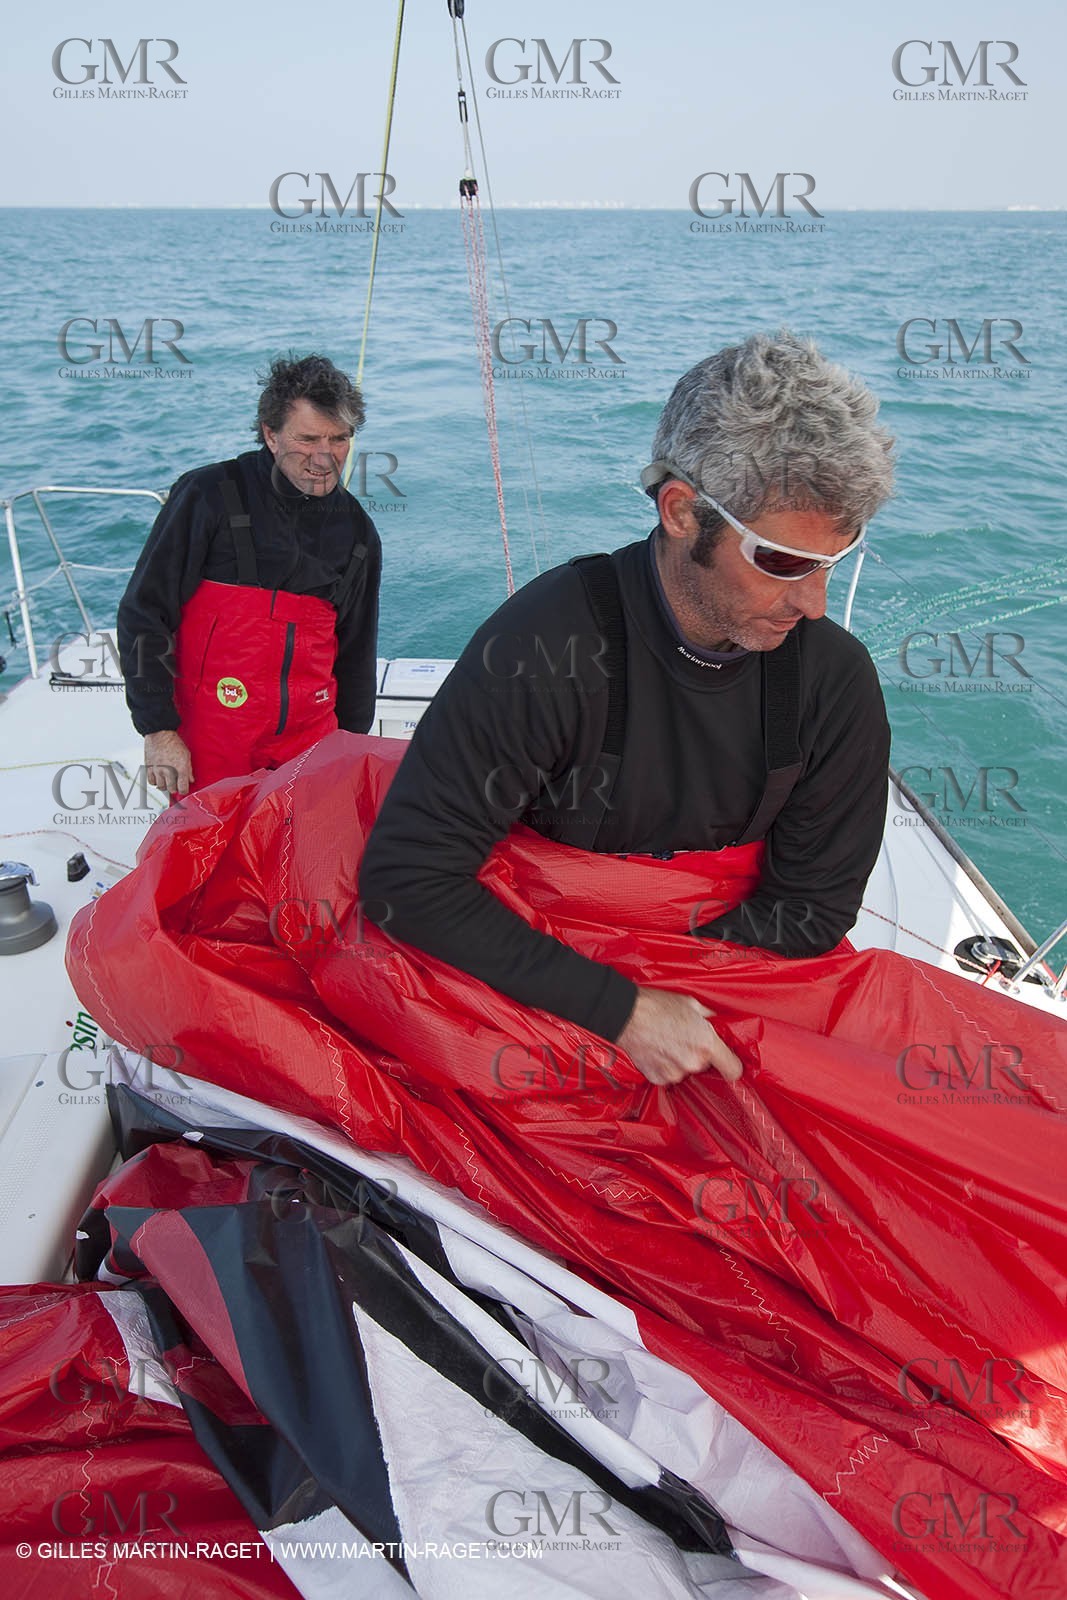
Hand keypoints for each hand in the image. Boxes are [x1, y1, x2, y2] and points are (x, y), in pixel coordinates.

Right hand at [144, 730, 193, 795]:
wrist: (159, 734)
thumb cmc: (173, 742)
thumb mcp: (186, 755)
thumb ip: (189, 770)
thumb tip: (190, 780)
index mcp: (180, 769)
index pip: (183, 789)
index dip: (184, 790)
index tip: (183, 788)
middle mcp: (168, 771)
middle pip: (172, 789)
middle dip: (175, 788)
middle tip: (176, 783)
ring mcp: (158, 770)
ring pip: (161, 787)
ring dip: (165, 785)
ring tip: (167, 780)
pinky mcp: (149, 768)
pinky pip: (151, 782)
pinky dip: (155, 781)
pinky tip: (158, 777)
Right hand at [617, 987, 741, 1086]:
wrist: (624, 1015)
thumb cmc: (657, 1005)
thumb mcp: (691, 1004)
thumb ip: (709, 1018)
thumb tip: (718, 1022)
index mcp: (706, 1044)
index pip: (733, 1070)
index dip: (731, 1065)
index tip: (726, 1061)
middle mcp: (693, 1063)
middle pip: (705, 1066)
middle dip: (698, 1054)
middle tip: (684, 1037)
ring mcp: (674, 1073)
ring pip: (685, 1070)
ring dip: (679, 1060)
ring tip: (666, 1041)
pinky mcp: (657, 1079)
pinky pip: (668, 1074)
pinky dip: (664, 1065)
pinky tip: (656, 1049)